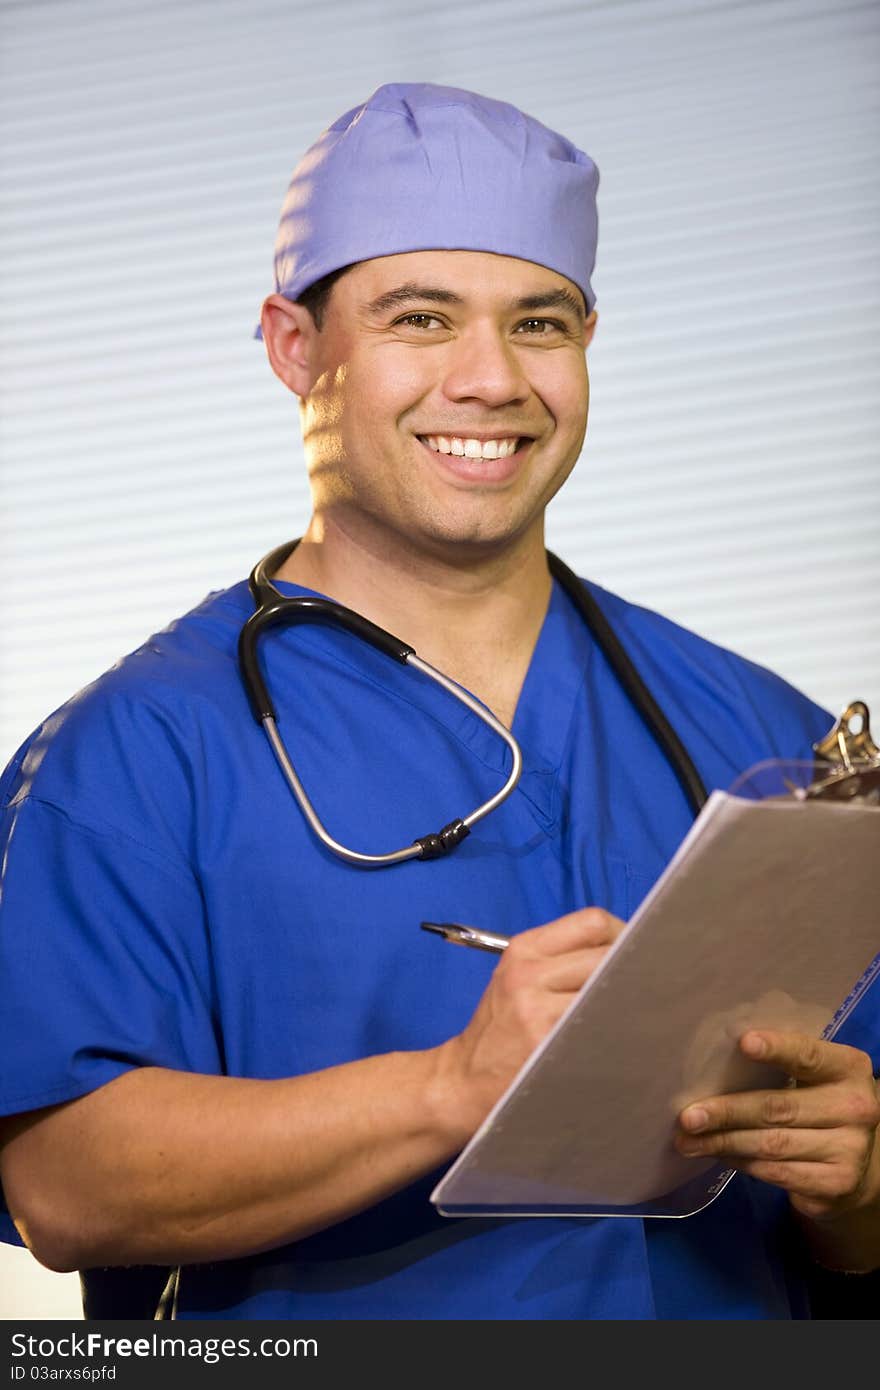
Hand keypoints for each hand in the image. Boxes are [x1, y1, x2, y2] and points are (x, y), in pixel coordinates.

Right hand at [438, 907, 624, 1139]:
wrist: (465, 1079)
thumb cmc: (502, 1027)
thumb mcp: (518, 978)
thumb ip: (563, 958)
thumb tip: (630, 949)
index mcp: (525, 949)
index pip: (592, 922)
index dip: (623, 934)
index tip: (634, 953)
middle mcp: (529, 973)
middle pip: (607, 955)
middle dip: (632, 969)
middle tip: (644, 988)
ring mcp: (537, 1010)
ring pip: (608, 992)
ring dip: (630, 1003)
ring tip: (636, 1015)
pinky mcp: (546, 1044)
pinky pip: (599, 1028)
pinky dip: (617, 1031)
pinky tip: (620, 1040)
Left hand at [674, 1030, 879, 1222]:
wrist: (860, 1160)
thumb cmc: (820, 1102)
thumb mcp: (814, 1078)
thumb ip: (782, 1066)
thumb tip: (714, 1066)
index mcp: (848, 1068)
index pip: (809, 1055)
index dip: (777, 1048)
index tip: (743, 1042)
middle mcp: (856, 1108)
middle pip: (778, 1108)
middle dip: (727, 1112)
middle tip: (687, 1117)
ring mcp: (849, 1150)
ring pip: (771, 1145)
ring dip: (723, 1143)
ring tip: (688, 1141)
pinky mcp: (835, 1185)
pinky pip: (775, 1172)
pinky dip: (741, 1163)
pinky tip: (719, 1156)